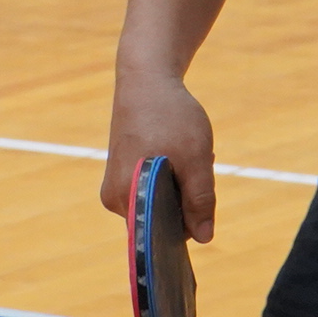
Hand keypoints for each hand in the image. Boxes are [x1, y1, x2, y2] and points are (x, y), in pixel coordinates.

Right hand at [101, 64, 217, 242]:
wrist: (146, 78)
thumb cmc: (170, 116)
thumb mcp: (195, 159)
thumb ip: (200, 201)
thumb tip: (203, 238)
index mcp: (126, 199)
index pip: (162, 235)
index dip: (188, 225)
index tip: (201, 201)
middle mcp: (114, 199)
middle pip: (162, 218)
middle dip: (185, 198)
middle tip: (194, 164)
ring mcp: (115, 186)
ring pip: (160, 202)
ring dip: (180, 185)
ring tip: (184, 152)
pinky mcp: (121, 173)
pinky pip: (151, 188)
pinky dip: (170, 176)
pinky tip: (175, 150)